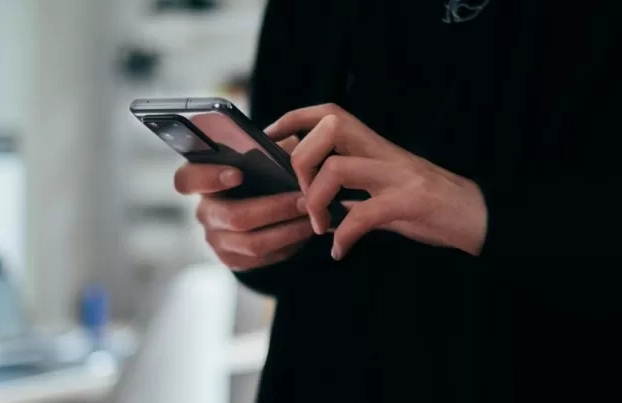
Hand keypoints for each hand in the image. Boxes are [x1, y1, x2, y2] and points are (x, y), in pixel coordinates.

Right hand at [174, 137, 313, 270]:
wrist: (260, 209)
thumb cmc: (261, 174)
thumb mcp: (262, 156)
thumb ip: (269, 150)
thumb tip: (288, 149)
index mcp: (202, 181)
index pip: (187, 179)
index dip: (209, 178)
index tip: (238, 173)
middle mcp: (204, 212)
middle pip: (234, 217)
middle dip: (275, 208)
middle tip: (304, 200)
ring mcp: (216, 239)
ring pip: (252, 242)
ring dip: (288, 230)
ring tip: (312, 217)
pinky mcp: (232, 259)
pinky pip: (262, 258)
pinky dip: (288, 245)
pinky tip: (304, 231)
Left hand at [266, 104, 487, 259]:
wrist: (478, 216)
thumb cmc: (426, 205)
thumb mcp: (382, 190)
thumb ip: (349, 190)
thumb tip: (306, 198)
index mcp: (374, 146)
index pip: (328, 113)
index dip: (293, 119)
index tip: (269, 140)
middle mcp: (383, 152)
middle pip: (329, 128)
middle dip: (301, 160)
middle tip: (301, 196)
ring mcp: (398, 175)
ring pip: (339, 168)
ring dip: (317, 201)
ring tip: (319, 227)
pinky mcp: (412, 202)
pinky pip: (366, 214)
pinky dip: (345, 235)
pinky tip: (340, 251)